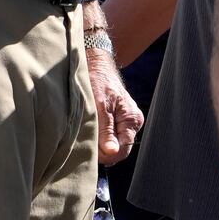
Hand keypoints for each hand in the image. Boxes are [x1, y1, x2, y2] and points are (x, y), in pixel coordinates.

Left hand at [87, 45, 144, 164]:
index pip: (123, 150)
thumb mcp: (100, 106)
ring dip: (100, 143)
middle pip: (118, 150)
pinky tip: (90, 129)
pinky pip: (110, 137)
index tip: (90, 150)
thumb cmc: (99, 81)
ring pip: (112, 145)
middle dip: (102, 150)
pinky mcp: (117, 121)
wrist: (96, 65)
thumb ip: (106, 130)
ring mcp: (125, 123)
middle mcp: (132, 123)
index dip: (106, 155)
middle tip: (86, 140)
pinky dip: (99, 137)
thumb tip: (112, 152)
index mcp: (132, 119)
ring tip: (87, 132)